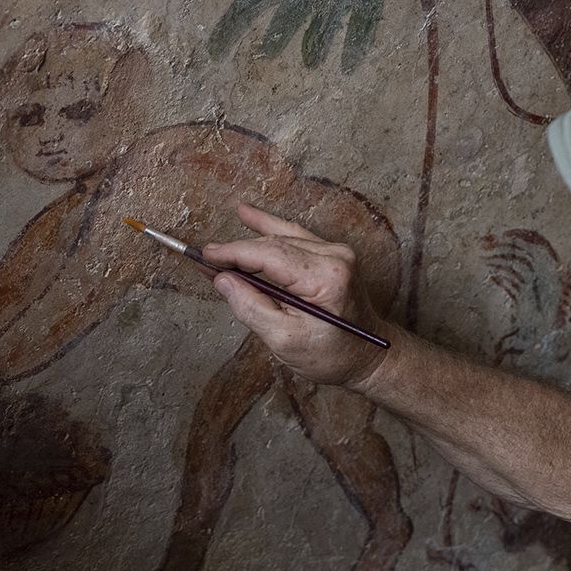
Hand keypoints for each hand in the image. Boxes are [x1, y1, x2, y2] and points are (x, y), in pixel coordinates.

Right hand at [201, 202, 395, 388]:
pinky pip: (294, 236)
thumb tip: (222, 280)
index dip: (232, 254)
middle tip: (202, 259)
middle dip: (235, 251)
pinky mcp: (332, 255)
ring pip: (281, 238)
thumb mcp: (285, 340)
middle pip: (272, 245)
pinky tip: (247, 214)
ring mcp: (336, 253)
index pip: (268, 256)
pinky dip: (269, 228)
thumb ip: (252, 307)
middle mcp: (334, 257)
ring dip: (248, 240)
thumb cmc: (332, 355)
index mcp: (325, 278)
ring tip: (218, 239)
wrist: (368, 357)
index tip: (203, 256)